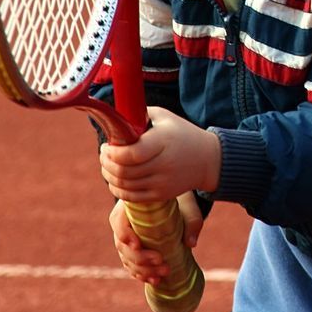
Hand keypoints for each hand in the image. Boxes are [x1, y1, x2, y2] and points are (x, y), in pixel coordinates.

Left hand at [99, 106, 221, 202]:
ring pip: (124, 185)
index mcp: (163, 141)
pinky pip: (131, 197)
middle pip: (124, 171)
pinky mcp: (161, 195)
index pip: (131, 154)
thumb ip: (140, 114)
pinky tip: (115, 180)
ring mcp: (162, 182)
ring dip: (109, 176)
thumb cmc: (182, 134)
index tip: (106, 145)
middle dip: (106, 163)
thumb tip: (115, 116)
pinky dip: (118, 189)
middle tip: (104, 154)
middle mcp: (163, 164)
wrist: (208, 160)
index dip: (112, 152)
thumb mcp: (165, 117)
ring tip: (107, 165)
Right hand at [109, 193, 204, 284]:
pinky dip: (142, 274)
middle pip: (121, 244)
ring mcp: (127, 239)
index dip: (125, 234)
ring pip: (126, 258)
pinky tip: (156, 280)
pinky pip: (132, 266)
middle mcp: (124, 223)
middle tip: (160, 260)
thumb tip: (191, 243)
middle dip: (140, 257)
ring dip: (143, 269)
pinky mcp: (134, 252)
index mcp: (131, 206)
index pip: (118, 220)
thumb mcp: (190, 205)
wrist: (181, 204)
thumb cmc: (182, 201)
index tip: (138, 245)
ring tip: (163, 272)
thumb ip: (191, 221)